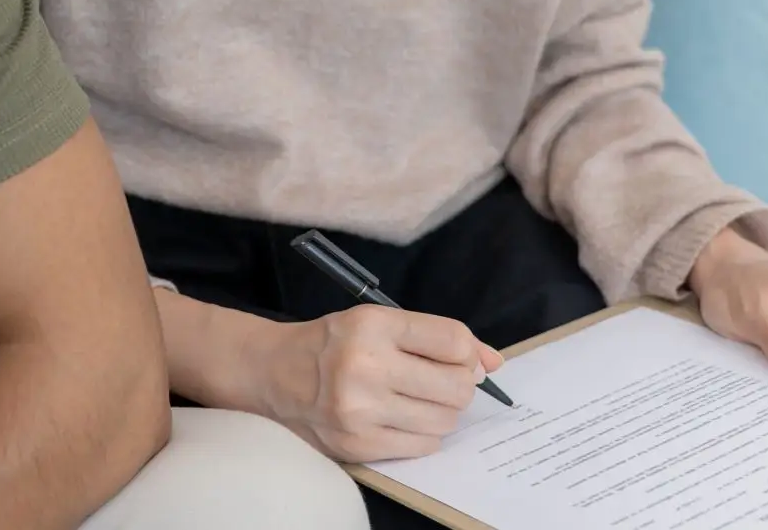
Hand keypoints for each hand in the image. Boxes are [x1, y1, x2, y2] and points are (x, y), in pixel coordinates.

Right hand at [251, 304, 504, 463]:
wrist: (273, 373)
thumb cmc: (333, 343)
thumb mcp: (379, 322)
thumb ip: (438, 337)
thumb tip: (493, 363)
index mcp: (372, 325)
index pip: (453, 340)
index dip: (466, 351)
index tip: (456, 356)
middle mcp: (365, 367)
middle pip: (456, 385)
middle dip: (459, 384)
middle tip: (439, 379)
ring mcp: (360, 411)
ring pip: (445, 419)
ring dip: (443, 410)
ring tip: (419, 398)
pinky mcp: (358, 445)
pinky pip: (423, 445)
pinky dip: (424, 433)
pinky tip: (403, 418)